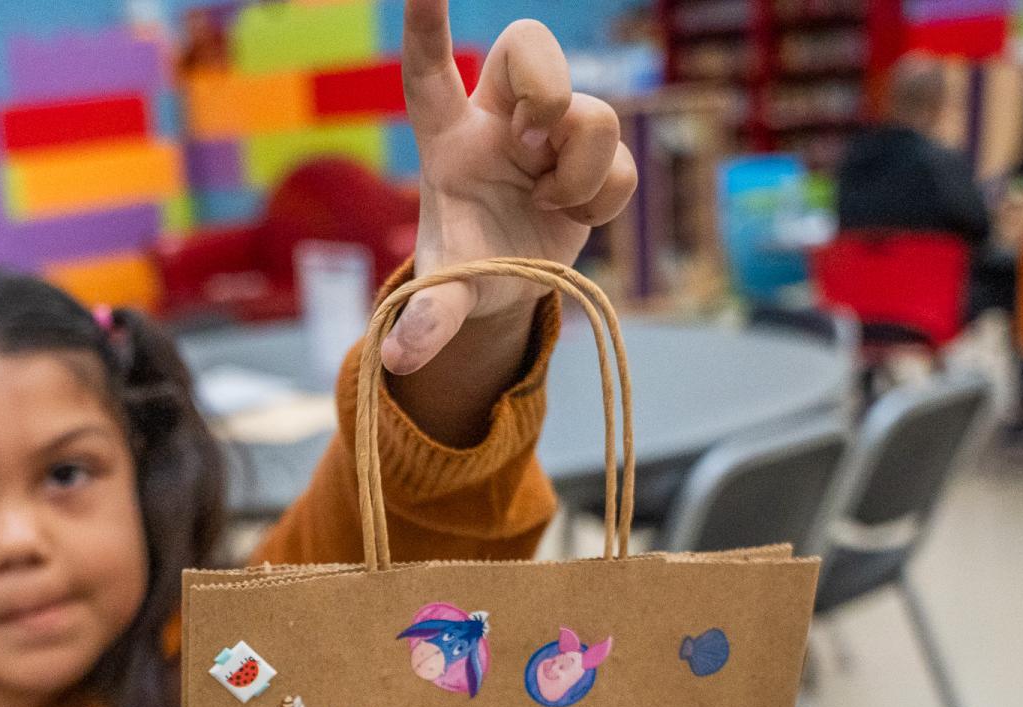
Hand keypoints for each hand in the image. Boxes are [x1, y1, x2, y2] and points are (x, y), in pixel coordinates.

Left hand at [383, 0, 638, 374]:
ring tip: (550, 202)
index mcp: (448, 140)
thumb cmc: (466, 268)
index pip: (429, 70)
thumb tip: (400, 357)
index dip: (426, 24)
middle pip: (528, 43)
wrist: (508, 288)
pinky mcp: (595, 160)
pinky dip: (605, 197)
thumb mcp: (444, 293)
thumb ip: (427, 319)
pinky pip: (622, 159)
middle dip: (545, 86)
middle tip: (531, 145)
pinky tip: (576, 214)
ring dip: (579, 168)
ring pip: (591, 109)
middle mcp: (500, 121)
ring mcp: (553, 135)